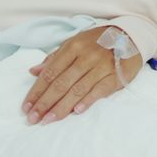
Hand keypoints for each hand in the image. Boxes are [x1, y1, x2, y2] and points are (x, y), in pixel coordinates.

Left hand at [22, 26, 141, 124]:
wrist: (130, 36)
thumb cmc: (97, 42)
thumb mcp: (74, 43)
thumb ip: (54, 58)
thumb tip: (33, 71)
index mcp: (72, 47)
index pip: (50, 73)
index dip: (36, 91)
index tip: (26, 106)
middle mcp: (85, 57)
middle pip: (61, 83)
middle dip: (45, 103)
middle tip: (33, 118)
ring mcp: (101, 66)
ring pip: (77, 90)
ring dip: (61, 107)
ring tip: (48, 120)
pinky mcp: (115, 76)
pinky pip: (99, 91)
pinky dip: (87, 101)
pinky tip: (76, 112)